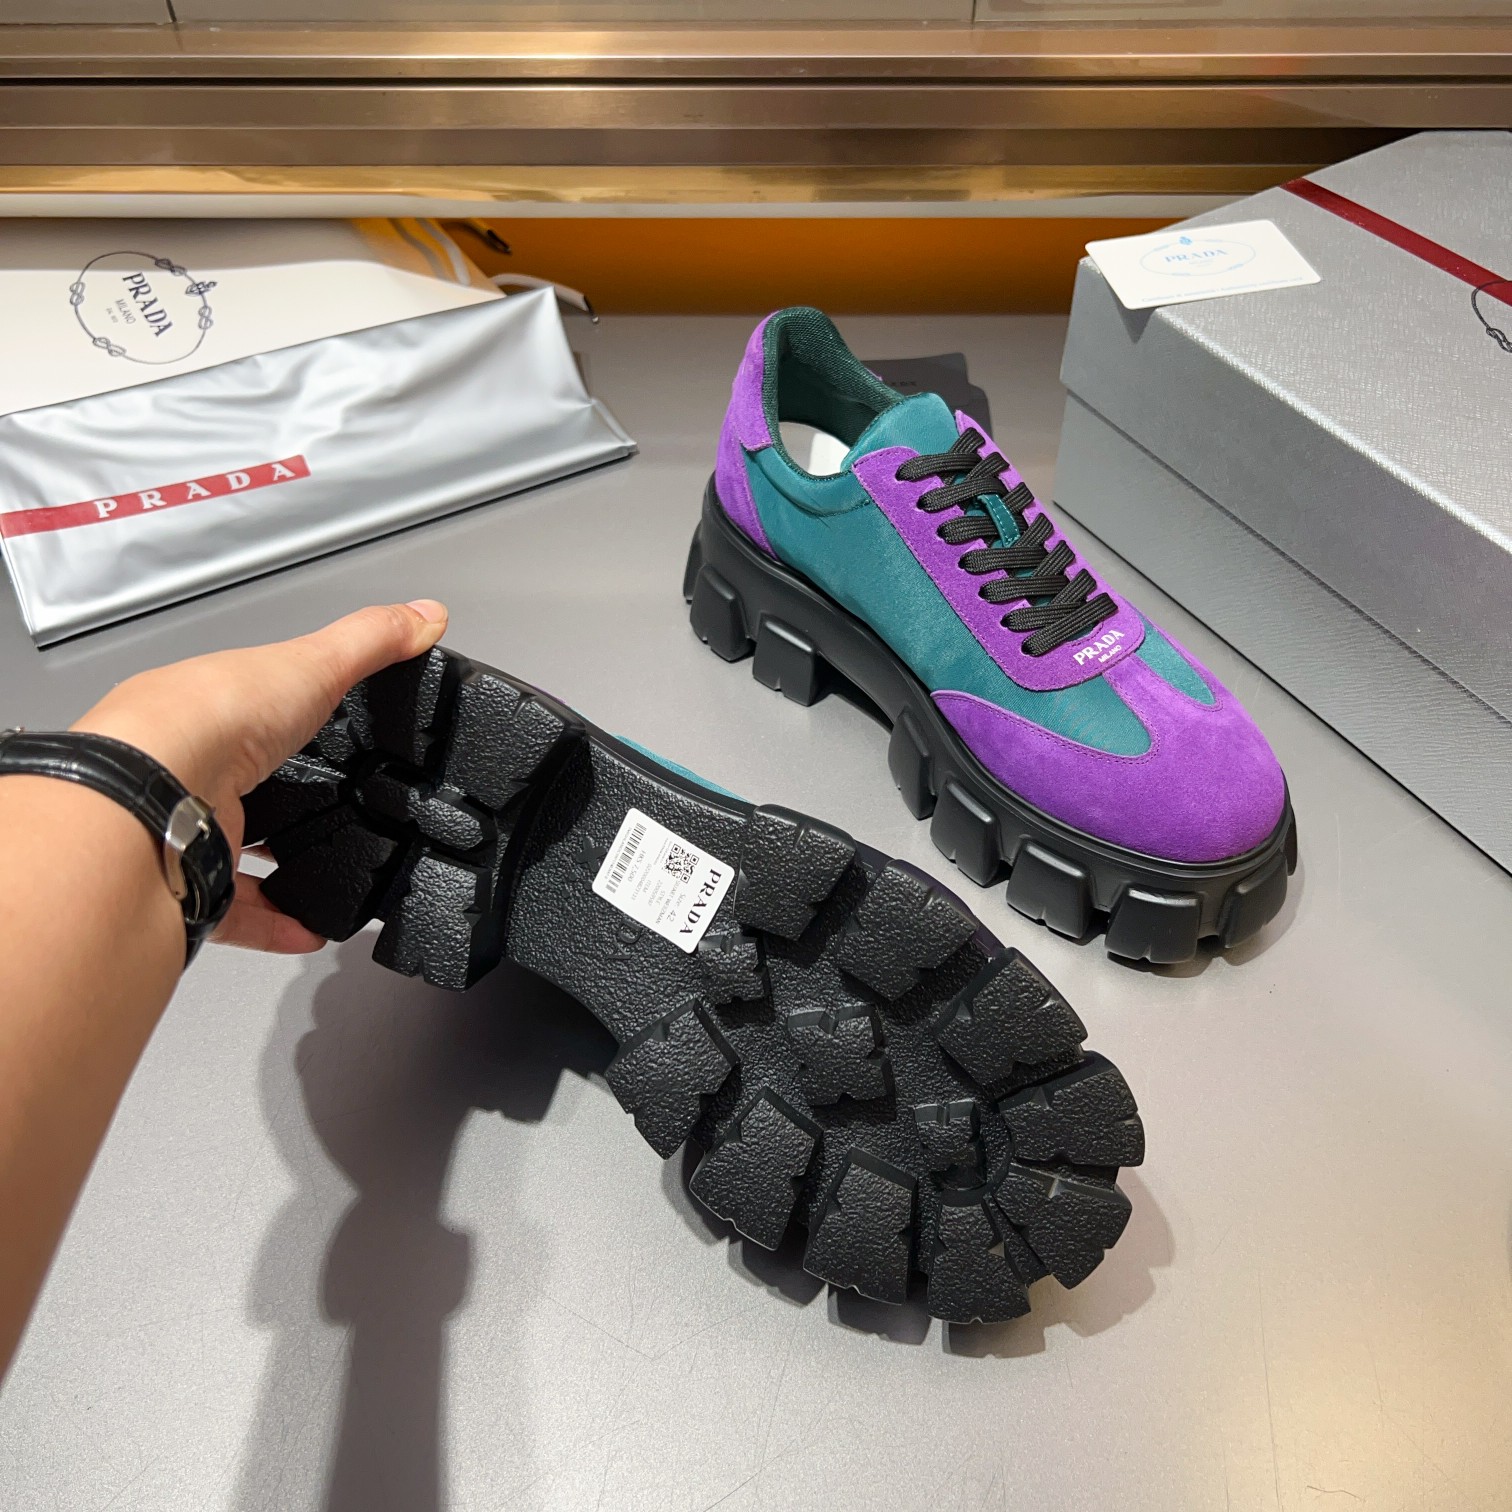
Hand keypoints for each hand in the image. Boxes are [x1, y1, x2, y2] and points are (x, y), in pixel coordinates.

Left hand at [71, 600, 448, 953]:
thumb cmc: (214, 716)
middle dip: (283, 802)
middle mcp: (188, 767)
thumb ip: (372, 643)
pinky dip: (277, 921)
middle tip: (335, 811)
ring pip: (233, 850)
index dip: (285, 723)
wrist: (154, 792)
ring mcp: (187, 826)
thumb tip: (425, 616)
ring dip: (279, 866)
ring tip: (331, 871)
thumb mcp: (314, 663)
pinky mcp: (191, 882)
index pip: (249, 712)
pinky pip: (237, 910)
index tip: (324, 741)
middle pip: (239, 785)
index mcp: (208, 709)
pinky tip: (313, 925)